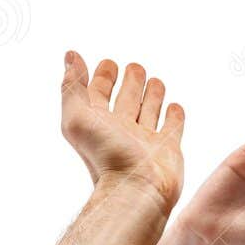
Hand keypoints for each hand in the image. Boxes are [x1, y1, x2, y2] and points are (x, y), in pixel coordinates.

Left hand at [60, 53, 185, 211]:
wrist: (137, 189)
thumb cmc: (106, 157)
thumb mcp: (77, 118)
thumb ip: (72, 87)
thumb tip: (70, 56)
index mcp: (99, 122)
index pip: (100, 93)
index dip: (102, 76)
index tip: (109, 63)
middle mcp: (122, 130)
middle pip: (127, 99)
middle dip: (130, 82)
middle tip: (134, 67)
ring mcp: (146, 140)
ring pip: (149, 110)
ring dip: (152, 95)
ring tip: (155, 81)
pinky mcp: (168, 149)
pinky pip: (172, 127)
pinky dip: (173, 115)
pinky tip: (174, 107)